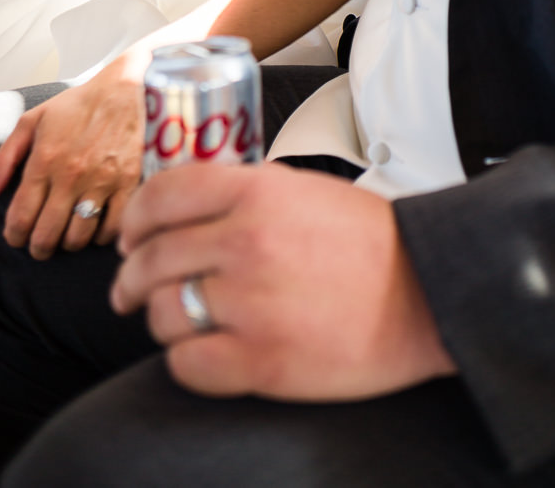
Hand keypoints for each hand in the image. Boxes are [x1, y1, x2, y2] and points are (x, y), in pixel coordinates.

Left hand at [0, 66, 145, 257]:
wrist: (122, 89)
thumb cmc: (74, 106)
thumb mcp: (30, 121)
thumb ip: (4, 158)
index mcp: (44, 160)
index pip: (20, 217)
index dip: (14, 236)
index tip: (16, 237)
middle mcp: (71, 174)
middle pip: (47, 235)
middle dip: (38, 248)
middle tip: (40, 246)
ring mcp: (101, 180)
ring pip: (78, 237)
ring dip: (68, 244)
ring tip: (66, 236)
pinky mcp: (127, 182)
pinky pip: (112, 228)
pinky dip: (100, 237)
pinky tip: (94, 229)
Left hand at [110, 161, 456, 399]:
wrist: (426, 292)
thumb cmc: (369, 242)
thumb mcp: (303, 190)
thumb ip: (243, 193)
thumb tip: (183, 209)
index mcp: (257, 192)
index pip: (163, 195)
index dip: (134, 218)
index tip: (129, 236)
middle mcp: (247, 241)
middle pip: (152, 257)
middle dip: (130, 277)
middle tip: (128, 290)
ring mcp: (251, 303)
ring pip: (162, 313)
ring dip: (161, 320)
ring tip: (179, 322)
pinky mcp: (262, 360)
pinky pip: (186, 364)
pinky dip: (186, 361)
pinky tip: (204, 353)